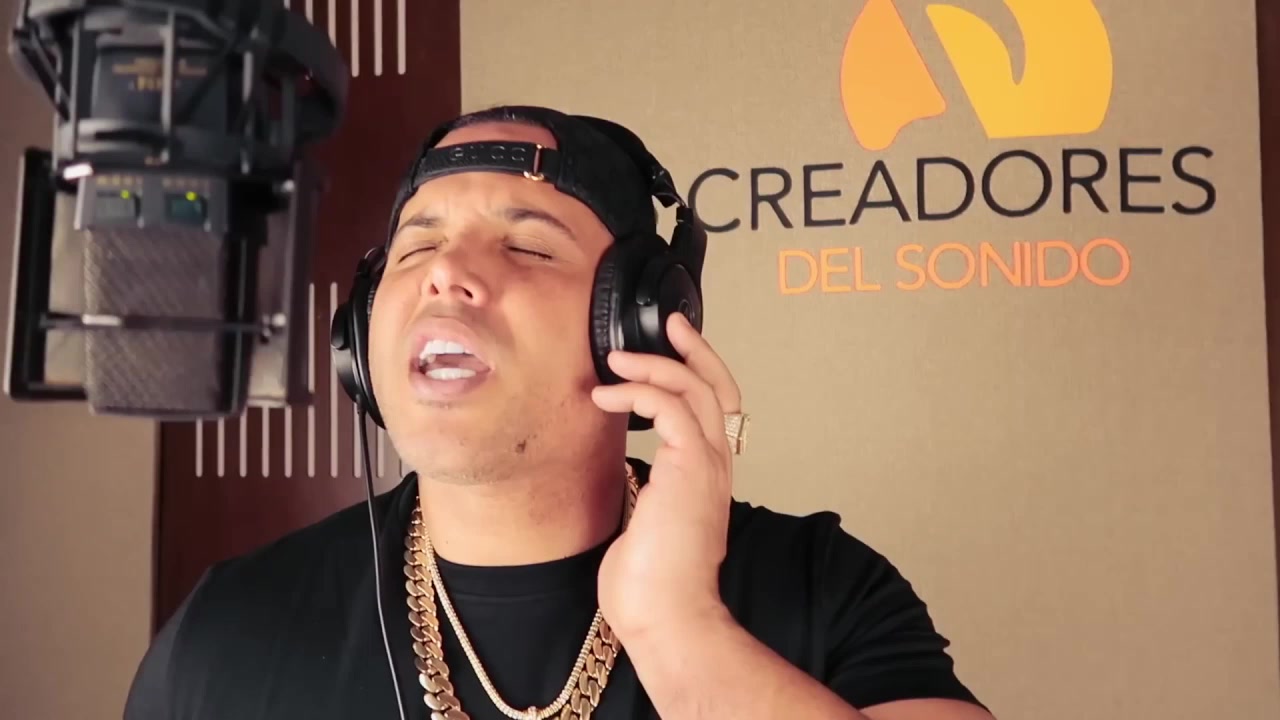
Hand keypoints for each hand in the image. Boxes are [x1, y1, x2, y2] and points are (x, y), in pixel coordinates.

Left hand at [590, 311, 742, 642]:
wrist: (667, 616)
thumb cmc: (652, 584)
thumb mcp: (645, 523)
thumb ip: (646, 490)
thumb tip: (627, 473)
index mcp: (705, 478)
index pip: (714, 410)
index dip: (698, 372)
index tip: (671, 347)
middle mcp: (714, 466)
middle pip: (716, 388)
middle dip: (691, 349)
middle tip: (666, 324)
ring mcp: (706, 466)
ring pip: (695, 389)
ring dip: (654, 366)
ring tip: (615, 361)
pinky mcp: (689, 467)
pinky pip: (670, 407)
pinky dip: (637, 392)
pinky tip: (607, 396)